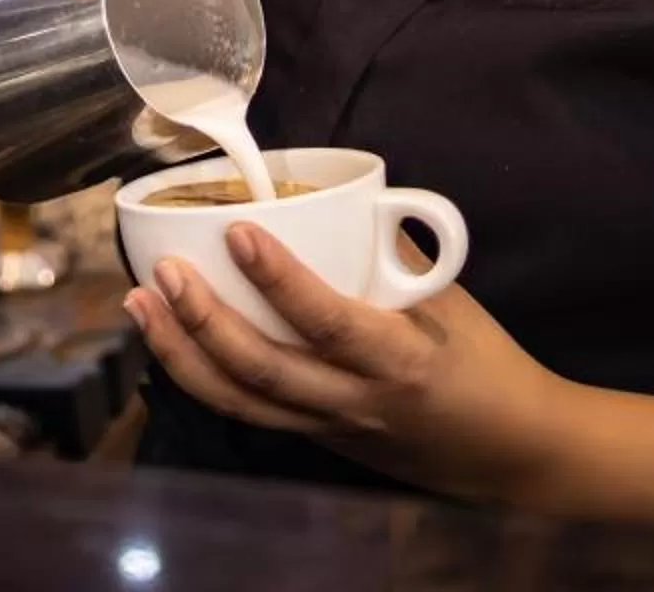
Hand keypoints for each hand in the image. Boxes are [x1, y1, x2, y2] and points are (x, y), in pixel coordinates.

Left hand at [126, 226, 561, 503]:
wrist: (512, 452)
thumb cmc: (486, 364)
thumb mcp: (451, 303)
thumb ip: (394, 256)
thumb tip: (339, 200)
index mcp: (400, 360)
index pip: (328, 321)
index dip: (278, 278)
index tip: (238, 230)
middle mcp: (357, 402)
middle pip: (264, 370)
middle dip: (204, 321)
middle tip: (163, 271)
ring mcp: (331, 428)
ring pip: (241, 401)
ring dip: (182, 355)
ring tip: (141, 307)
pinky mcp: (317, 441)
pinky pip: (250, 412)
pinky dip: (203, 378)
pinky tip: (171, 340)